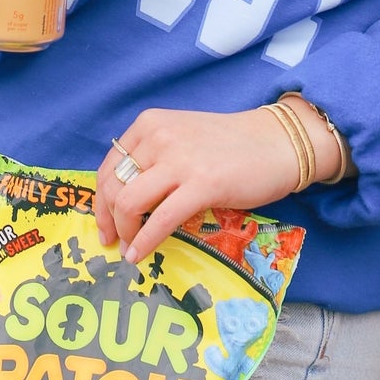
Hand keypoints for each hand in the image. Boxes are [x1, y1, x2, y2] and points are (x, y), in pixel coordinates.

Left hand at [95, 102, 340, 265]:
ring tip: (129, 248)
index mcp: (150, 124)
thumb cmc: (231, 146)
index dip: (101, 201)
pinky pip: (161, 219)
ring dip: (125, 232)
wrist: (277, 143)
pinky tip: (140, 255)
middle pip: (114, 186)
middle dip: (109, 220)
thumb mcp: (181, 139)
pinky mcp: (202, 183)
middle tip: (113, 241)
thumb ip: (153, 159)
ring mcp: (180, 159)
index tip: (104, 223)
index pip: (109, 166)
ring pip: (130, 202)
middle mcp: (159, 136)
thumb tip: (124, 200)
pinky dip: (145, 242)